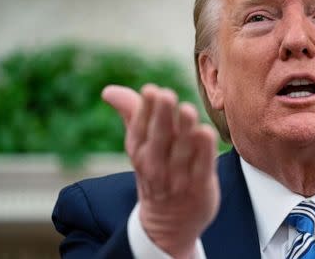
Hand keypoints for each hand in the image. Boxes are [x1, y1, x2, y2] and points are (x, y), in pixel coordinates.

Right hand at [102, 84, 219, 258]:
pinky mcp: (200, 188)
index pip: (140, 129)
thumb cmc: (156, 172)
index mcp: (140, 153)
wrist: (168, 224)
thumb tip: (109, 91)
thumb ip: (131, 115)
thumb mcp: (140, 147)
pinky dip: (204, 152)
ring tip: (187, 110)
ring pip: (181, 151)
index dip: (145, 109)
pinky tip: (206, 133)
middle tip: (167, 95)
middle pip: (159, 138)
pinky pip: (201, 168)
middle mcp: (156, 166)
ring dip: (184, 130)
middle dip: (163, 116)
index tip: (151, 90)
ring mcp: (178, 178)